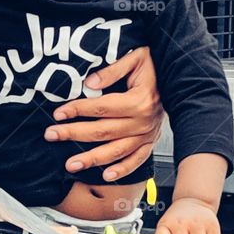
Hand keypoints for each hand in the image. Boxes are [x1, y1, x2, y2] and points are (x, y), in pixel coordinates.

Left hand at [44, 47, 163, 179]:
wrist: (181, 80)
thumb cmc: (155, 67)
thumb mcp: (136, 58)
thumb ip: (113, 70)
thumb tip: (91, 82)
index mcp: (139, 100)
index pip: (102, 108)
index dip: (78, 110)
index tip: (59, 113)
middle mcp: (143, 121)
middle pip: (103, 131)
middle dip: (74, 134)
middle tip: (52, 135)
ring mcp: (147, 135)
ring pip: (116, 151)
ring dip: (91, 159)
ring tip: (71, 164)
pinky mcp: (149, 142)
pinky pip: (136, 160)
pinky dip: (122, 170)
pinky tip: (106, 175)